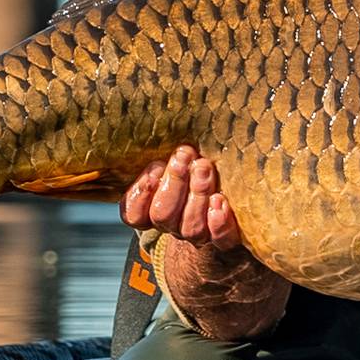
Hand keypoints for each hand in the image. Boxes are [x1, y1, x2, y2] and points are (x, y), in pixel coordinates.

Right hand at [120, 145, 242, 249]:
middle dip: (174, 183)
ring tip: (204, 166)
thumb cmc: (191, 164)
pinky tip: (220, 201)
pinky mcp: (223, 239)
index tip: (154, 167)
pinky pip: (220, 240)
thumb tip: (152, 119)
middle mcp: (171, 225)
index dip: (140, 193)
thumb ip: (162, 152)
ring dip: (197, 194)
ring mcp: (197, 235)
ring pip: (190, 227)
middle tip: (185, 155)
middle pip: (163, 215)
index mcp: (150, 210)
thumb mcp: (170, 158)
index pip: (133, 214)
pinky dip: (219, 223)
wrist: (226, 194)